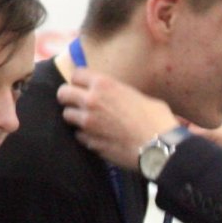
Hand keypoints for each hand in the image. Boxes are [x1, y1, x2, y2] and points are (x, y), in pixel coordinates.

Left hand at [57, 70, 178, 170]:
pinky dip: (85, 136)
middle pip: (63, 94)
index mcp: (104, 85)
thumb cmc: (156, 120)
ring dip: (75, 118)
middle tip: (75, 102)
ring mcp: (88, 123)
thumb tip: (119, 98)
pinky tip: (97, 136)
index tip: (83, 86)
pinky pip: (79, 136)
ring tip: (88, 121)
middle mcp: (91, 101)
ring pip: (67, 116)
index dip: (80, 80)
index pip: (77, 75)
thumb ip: (121, 94)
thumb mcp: (139, 96)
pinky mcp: (90, 142)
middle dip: (68, 97)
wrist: (158, 147)